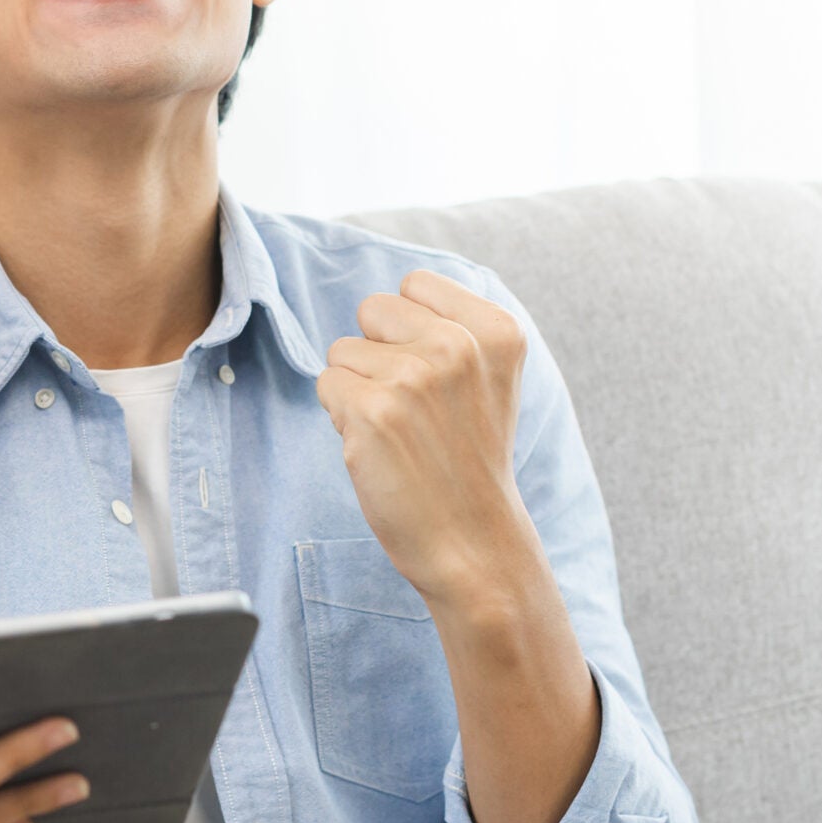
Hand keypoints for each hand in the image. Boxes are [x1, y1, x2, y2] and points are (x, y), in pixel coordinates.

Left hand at [315, 270, 534, 608]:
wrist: (472, 538)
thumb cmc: (469, 458)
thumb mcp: (490, 379)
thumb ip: (452, 328)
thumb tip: (387, 299)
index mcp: (495, 331)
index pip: (415, 283)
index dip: (408, 327)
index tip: (432, 371)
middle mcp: (457, 345)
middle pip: (372, 309)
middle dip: (377, 351)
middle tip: (411, 405)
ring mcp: (412, 377)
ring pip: (343, 350)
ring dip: (358, 388)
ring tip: (398, 430)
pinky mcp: (371, 411)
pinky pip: (326, 384)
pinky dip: (341, 416)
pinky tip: (379, 446)